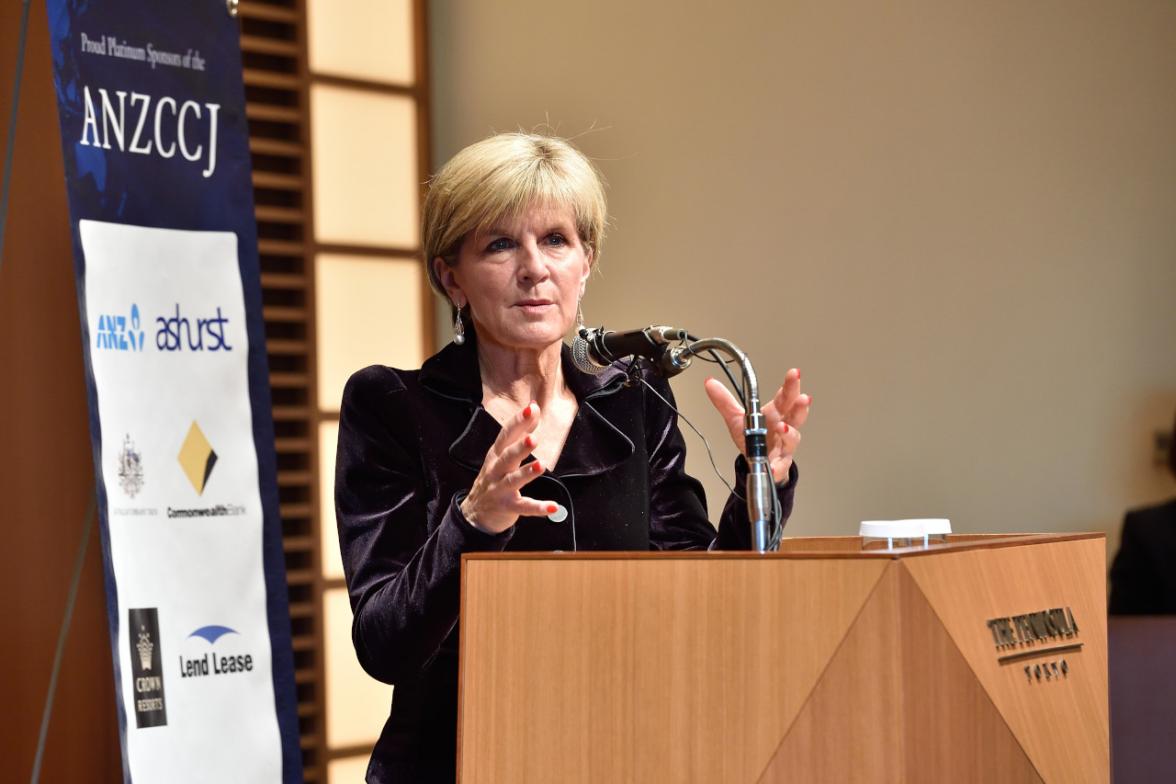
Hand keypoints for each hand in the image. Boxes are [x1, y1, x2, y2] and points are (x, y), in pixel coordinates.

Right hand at [460, 402, 557, 533]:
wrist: (474, 513)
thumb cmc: (493, 477)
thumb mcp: (502, 454)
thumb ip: (520, 432)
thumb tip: (534, 407)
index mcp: (496, 455)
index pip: (506, 435)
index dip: (518, 422)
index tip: (531, 408)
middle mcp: (496, 470)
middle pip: (507, 457)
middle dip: (520, 447)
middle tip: (534, 439)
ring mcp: (500, 489)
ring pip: (513, 480)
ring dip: (527, 473)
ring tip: (541, 465)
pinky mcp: (507, 507)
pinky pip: (524, 507)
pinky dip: (538, 508)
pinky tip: (553, 507)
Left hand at [704, 368, 810, 484]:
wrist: (757, 463)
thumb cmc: (753, 438)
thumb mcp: (736, 418)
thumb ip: (725, 401)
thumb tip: (710, 382)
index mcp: (774, 414)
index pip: (785, 397)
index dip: (790, 385)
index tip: (794, 373)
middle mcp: (783, 428)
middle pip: (795, 415)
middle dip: (800, 405)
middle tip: (803, 397)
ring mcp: (784, 446)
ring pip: (793, 438)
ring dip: (790, 433)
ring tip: (782, 427)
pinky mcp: (780, 464)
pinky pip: (781, 466)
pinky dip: (779, 467)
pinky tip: (775, 467)